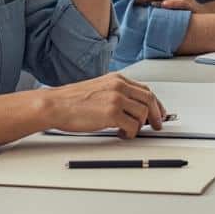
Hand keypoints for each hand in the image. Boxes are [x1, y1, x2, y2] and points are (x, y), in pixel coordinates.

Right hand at [42, 73, 165, 138]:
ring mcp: (116, 99)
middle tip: (156, 125)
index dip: (155, 103)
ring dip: (140, 126)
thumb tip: (132, 106)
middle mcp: (119, 86)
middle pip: (149, 100)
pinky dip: (131, 133)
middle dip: (156, 115)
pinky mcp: (112, 113)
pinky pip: (132, 126)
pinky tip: (122, 134)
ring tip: (129, 131)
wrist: (55, 105)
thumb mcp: (99, 88)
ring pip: (143, 114)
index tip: (159, 112)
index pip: (146, 90)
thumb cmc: (72, 100)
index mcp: (117, 79)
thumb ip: (116, 93)